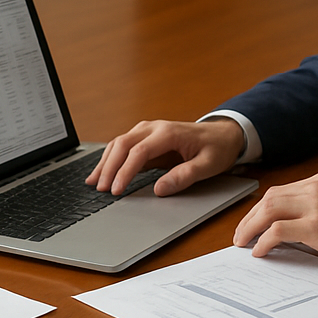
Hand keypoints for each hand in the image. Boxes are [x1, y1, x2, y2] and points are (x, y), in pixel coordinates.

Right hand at [86, 118, 244, 195]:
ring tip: (93, 182)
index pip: (139, 152)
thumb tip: (159, 189)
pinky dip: (110, 158)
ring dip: (105, 162)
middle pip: (122, 144)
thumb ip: (184, 176)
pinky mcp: (146, 137)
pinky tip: (102, 172)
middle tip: (100, 189)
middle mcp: (154, 127)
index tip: (116, 190)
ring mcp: (148, 130)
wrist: (224, 134)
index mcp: (169, 133)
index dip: (125, 172)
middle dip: (109, 167)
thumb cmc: (217, 148)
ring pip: (119, 143)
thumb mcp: (208, 165)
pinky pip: (123, 146)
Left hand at [231, 172, 317, 269]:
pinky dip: (263, 240)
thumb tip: (291, 231)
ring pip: (268, 209)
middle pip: (269, 198)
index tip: (252, 224)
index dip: (260, 209)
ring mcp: (317, 205)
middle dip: (249, 217)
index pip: (280, 192)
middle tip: (240, 236)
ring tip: (242, 243)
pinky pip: (278, 230)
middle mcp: (316, 188)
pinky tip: (260, 251)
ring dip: (250, 227)